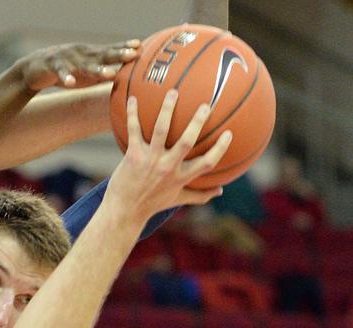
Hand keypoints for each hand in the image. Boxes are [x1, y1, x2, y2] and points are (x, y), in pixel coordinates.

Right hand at [13, 40, 140, 90]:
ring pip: (84, 65)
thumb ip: (104, 72)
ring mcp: (67, 58)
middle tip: (132, 55)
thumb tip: (127, 81)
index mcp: (91, 54)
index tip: (140, 46)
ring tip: (110, 73)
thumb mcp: (87, 71)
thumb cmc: (67, 70)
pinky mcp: (53, 66)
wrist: (36, 67)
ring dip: (97, 69)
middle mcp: (82, 53)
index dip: (124, 47)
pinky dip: (65, 77)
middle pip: (102, 54)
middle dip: (118, 54)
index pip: (111, 49)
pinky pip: (60, 72)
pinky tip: (70, 82)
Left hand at [106, 90, 232, 219]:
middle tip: (205, 105)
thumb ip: (200, 194)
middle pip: (187, 141)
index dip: (220, 148)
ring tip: (173, 93)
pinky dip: (133, 114)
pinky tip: (134, 98)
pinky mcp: (133, 155)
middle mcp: (168, 167)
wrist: (124, 210)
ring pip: (161, 130)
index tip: (229, 133)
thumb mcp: (178, 200)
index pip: (207, 163)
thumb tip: (220, 190)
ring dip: (167, 109)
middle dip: (197, 122)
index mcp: (182, 177)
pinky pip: (134, 130)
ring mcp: (150, 160)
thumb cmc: (152, 204)